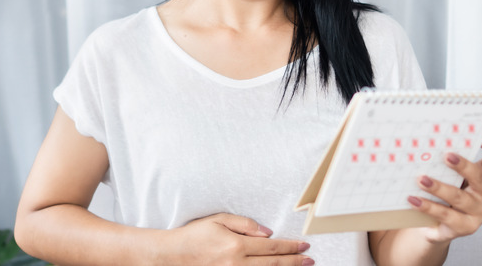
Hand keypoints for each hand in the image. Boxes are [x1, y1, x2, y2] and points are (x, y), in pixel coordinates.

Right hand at [161, 213, 313, 264]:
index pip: (271, 246)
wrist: (171, 256)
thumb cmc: (194, 235)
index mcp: (236, 245)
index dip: (290, 247)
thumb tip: (268, 232)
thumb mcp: (219, 220)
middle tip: (310, 260)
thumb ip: (245, 224)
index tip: (304, 246)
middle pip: (273, 263)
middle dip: (294, 261)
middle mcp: (236, 263)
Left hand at [406, 135, 481, 242]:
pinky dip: (428, 206)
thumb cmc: (443, 194)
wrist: (435, 225)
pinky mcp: (466, 227)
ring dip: (438, 187)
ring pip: (459, 197)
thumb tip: (426, 146)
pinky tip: (414, 200)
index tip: (480, 136)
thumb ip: (444, 163)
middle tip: (446, 156)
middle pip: (479, 176)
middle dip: (463, 165)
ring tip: (421, 180)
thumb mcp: (449, 176)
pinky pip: (446, 215)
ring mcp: (478, 211)